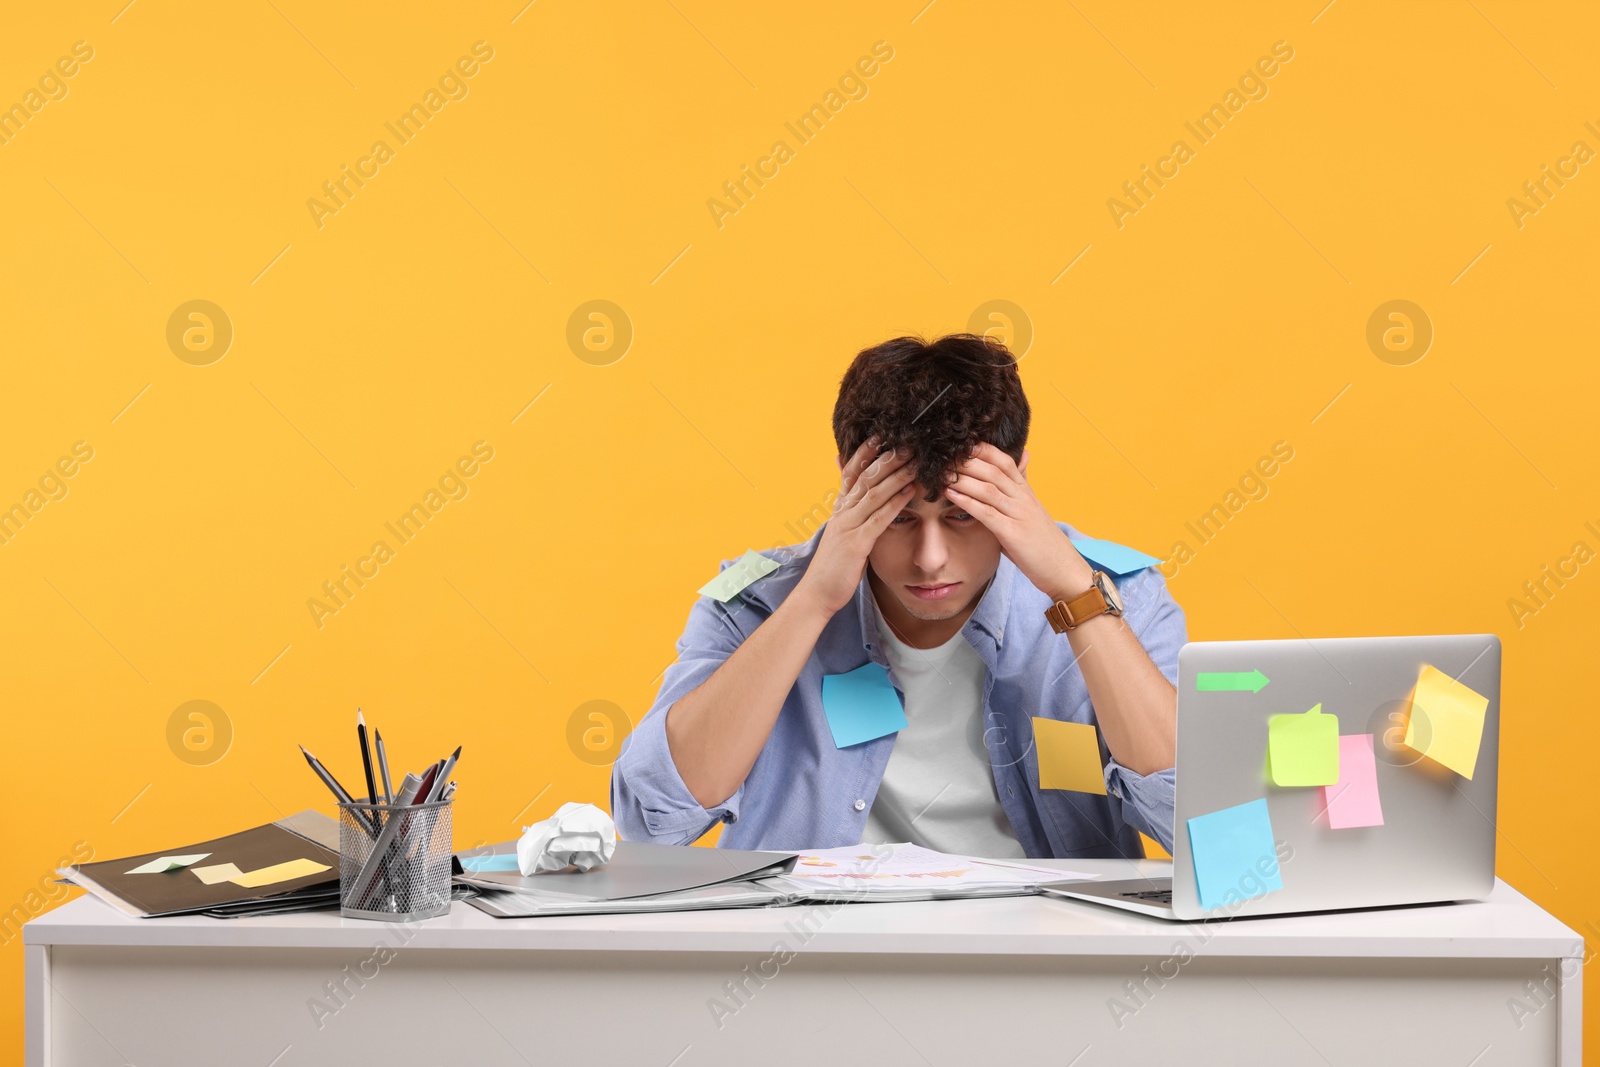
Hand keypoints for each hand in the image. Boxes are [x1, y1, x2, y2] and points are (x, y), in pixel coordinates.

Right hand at [796, 437, 917, 615]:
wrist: (817, 592)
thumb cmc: (834, 564)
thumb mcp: (841, 532)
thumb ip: (850, 512)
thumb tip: (856, 496)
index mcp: (840, 508)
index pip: (852, 472)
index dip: (866, 452)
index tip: (882, 435)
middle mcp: (843, 512)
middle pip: (867, 477)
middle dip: (888, 457)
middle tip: (908, 441)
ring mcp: (848, 526)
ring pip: (874, 493)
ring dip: (897, 475)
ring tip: (916, 461)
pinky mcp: (856, 543)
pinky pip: (879, 518)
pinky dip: (895, 503)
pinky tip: (910, 492)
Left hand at [943, 443, 1093, 602]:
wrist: (1063, 569)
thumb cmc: (1043, 542)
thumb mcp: (1031, 511)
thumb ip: (1021, 487)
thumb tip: (1023, 459)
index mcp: (1026, 492)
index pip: (1005, 461)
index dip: (983, 450)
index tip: (962, 443)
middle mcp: (1023, 499)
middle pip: (993, 471)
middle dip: (967, 461)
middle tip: (943, 456)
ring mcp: (1019, 514)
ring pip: (988, 489)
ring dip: (962, 479)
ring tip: (941, 473)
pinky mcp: (1013, 533)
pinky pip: (986, 513)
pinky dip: (966, 502)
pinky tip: (950, 495)